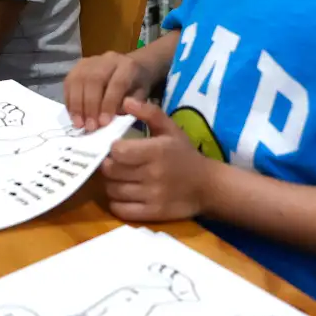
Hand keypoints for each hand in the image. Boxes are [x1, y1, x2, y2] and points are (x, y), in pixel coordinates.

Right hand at [65, 51, 150, 130]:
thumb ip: (131, 105)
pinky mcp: (78, 66)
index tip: (104, 123)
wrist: (128, 68)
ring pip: (78, 80)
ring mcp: (90, 61)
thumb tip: (115, 116)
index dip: (109, 104)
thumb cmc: (135, 86)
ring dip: (77, 105)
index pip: (117, 83)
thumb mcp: (140, 96)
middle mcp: (108, 59)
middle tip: (90, 126)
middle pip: (94, 80)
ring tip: (79, 124)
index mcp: (128, 66)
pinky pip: (69, 83)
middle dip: (90, 106)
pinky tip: (73, 115)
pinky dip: (69, 101)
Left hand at [100, 99, 213, 222]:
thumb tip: (125, 101)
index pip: (118, 151)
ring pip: (113, 190)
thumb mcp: (171, 129)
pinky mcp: (152, 214)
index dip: (112, 149)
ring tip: (118, 178)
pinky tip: (123, 194)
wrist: (208, 186)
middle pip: (111, 172)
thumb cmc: (185, 154)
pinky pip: (120, 209)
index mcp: (156, 151)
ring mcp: (152, 196)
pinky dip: (116, 202)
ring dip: (110, 184)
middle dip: (107, 166)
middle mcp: (153, 174)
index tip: (116, 148)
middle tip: (113, 163)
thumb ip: (149, 112)